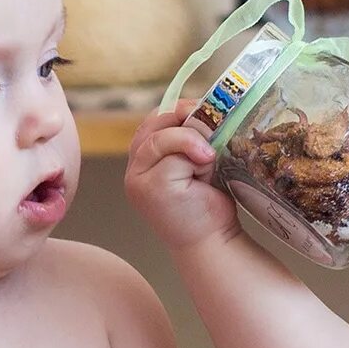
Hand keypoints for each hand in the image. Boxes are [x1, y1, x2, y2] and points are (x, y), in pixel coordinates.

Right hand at [123, 106, 238, 251]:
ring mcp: (138, 179)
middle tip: (213, 135)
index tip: (208, 113)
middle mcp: (135, 168)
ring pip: (162, 137)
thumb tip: (207, 107)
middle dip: (188, 122)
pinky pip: (174, 157)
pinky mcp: (150, 188)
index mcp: (143, 159)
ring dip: (193, 143)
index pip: (154, 119)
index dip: (179, 110)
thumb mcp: (198, 161)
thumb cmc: (208, 202)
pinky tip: (205, 177)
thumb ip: (192, 137)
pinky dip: (196, 161)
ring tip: (209, 163)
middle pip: (155, 123)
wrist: (213, 240)